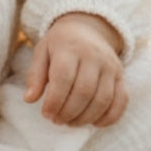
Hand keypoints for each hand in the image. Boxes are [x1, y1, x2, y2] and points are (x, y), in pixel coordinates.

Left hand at [23, 12, 127, 127]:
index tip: (46, 114)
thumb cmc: (60, 44)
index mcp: (70, 47)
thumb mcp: (42, 51)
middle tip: (56, 120)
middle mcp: (94, 56)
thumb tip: (29, 99)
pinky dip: (109, 117)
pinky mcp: (121, 76)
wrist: (88, 28)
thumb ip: (35, 75)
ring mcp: (111, 66)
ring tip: (70, 122)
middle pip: (84, 91)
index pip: (63, 78)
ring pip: (102, 99)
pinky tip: (94, 123)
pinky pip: (121, 101)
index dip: (54, 100)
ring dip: (85, 118)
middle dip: (68, 112)